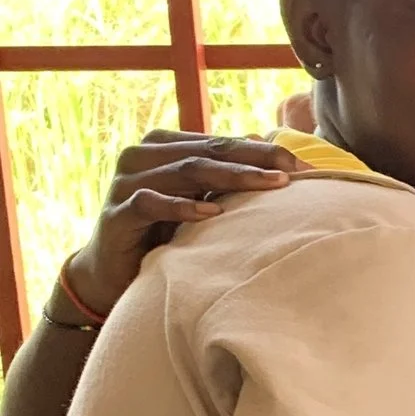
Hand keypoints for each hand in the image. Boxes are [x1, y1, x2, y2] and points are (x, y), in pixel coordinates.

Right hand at [62, 132, 296, 315]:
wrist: (111, 274)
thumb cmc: (161, 234)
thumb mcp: (195, 201)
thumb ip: (220, 176)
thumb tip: (261, 142)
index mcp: (163, 146)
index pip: (219, 143)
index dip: (260, 150)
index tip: (301, 164)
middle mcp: (142, 156)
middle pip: (207, 151)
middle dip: (254, 159)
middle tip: (292, 172)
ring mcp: (127, 182)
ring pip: (185, 170)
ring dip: (230, 177)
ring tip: (268, 184)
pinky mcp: (117, 213)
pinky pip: (151, 203)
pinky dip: (184, 207)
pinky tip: (214, 212)